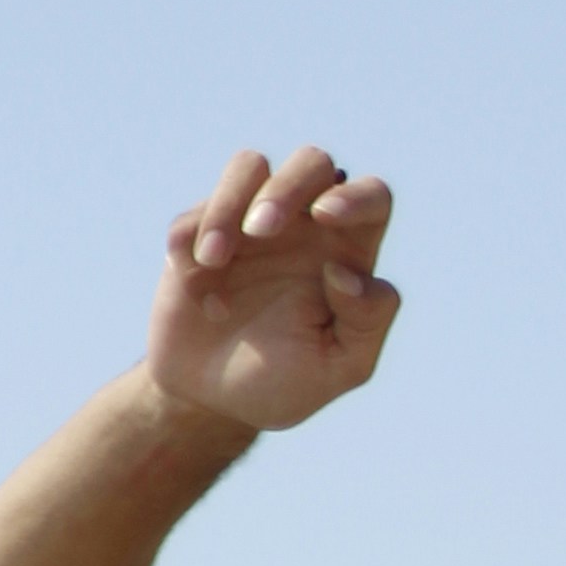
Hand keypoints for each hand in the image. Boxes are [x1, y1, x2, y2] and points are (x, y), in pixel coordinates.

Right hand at [147, 144, 400, 436]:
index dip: (357, 197)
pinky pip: (196, 212)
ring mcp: (248, 222)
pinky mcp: (200, 232)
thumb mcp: (338, 369)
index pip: (372, 197)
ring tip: (215, 258)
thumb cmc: (282, 383)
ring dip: (232, 201)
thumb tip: (347, 271)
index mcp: (346, 249)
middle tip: (262, 230)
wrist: (209, 403)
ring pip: (250, 167)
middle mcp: (303, 224)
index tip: (328, 216)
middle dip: (288, 186)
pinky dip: (193, 237)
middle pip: (312, 163)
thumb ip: (366, 322)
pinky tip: (195, 279)